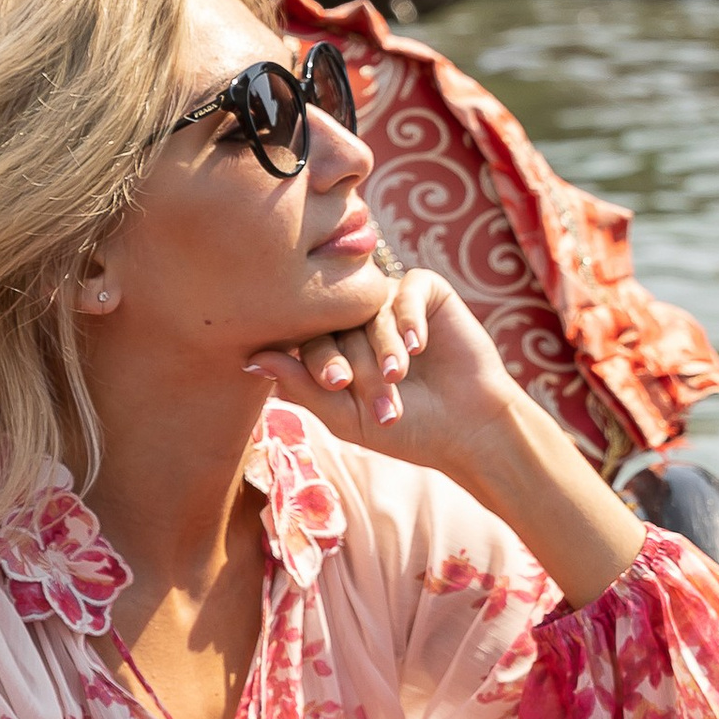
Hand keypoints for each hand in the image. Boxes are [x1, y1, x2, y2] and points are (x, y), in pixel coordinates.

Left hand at [249, 267, 520, 480]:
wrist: (468, 428)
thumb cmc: (406, 428)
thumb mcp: (345, 415)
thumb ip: (300, 386)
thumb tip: (250, 358)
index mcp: (332, 348)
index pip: (307, 339)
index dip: (320, 360)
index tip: (340, 385)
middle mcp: (357, 321)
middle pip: (337, 322)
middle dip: (357, 359)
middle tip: (377, 388)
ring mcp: (390, 303)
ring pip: (371, 309)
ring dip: (384, 346)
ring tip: (400, 377)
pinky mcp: (426, 292)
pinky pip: (406, 290)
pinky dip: (408, 317)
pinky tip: (419, 346)